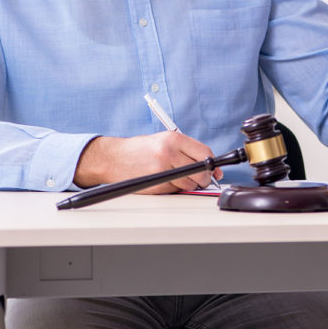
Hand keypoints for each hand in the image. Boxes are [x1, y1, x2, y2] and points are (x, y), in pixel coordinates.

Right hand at [74, 131, 221, 191]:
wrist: (113, 158)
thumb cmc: (140, 149)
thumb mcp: (164, 142)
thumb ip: (189, 152)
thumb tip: (214, 170)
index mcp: (173, 138)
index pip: (205, 153)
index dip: (211, 164)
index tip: (211, 169)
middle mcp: (168, 152)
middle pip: (201, 171)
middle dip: (203, 178)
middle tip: (199, 178)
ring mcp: (162, 169)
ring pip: (190, 183)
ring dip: (189, 184)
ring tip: (176, 177)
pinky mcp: (156, 184)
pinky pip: (176, 190)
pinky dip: (175, 188)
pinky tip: (165, 180)